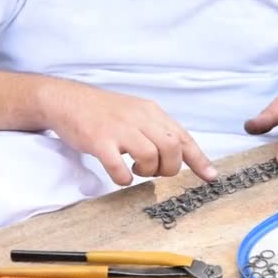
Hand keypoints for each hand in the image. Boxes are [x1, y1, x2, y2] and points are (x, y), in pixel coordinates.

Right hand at [37, 79, 217, 184]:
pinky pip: (118, 166)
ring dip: (147, 172)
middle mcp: (139, 118)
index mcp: (151, 112)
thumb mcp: (136, 114)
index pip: (183, 137)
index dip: (199, 159)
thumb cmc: (103, 112)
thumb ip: (156, 131)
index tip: (210, 177)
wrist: (66, 100)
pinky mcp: (99, 140)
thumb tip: (178, 154)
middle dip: (169, 168)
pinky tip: (120, 175)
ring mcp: (119, 128)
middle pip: (172, 147)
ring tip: (136, 170)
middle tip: (155, 171)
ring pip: (150, 156)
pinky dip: (123, 178)